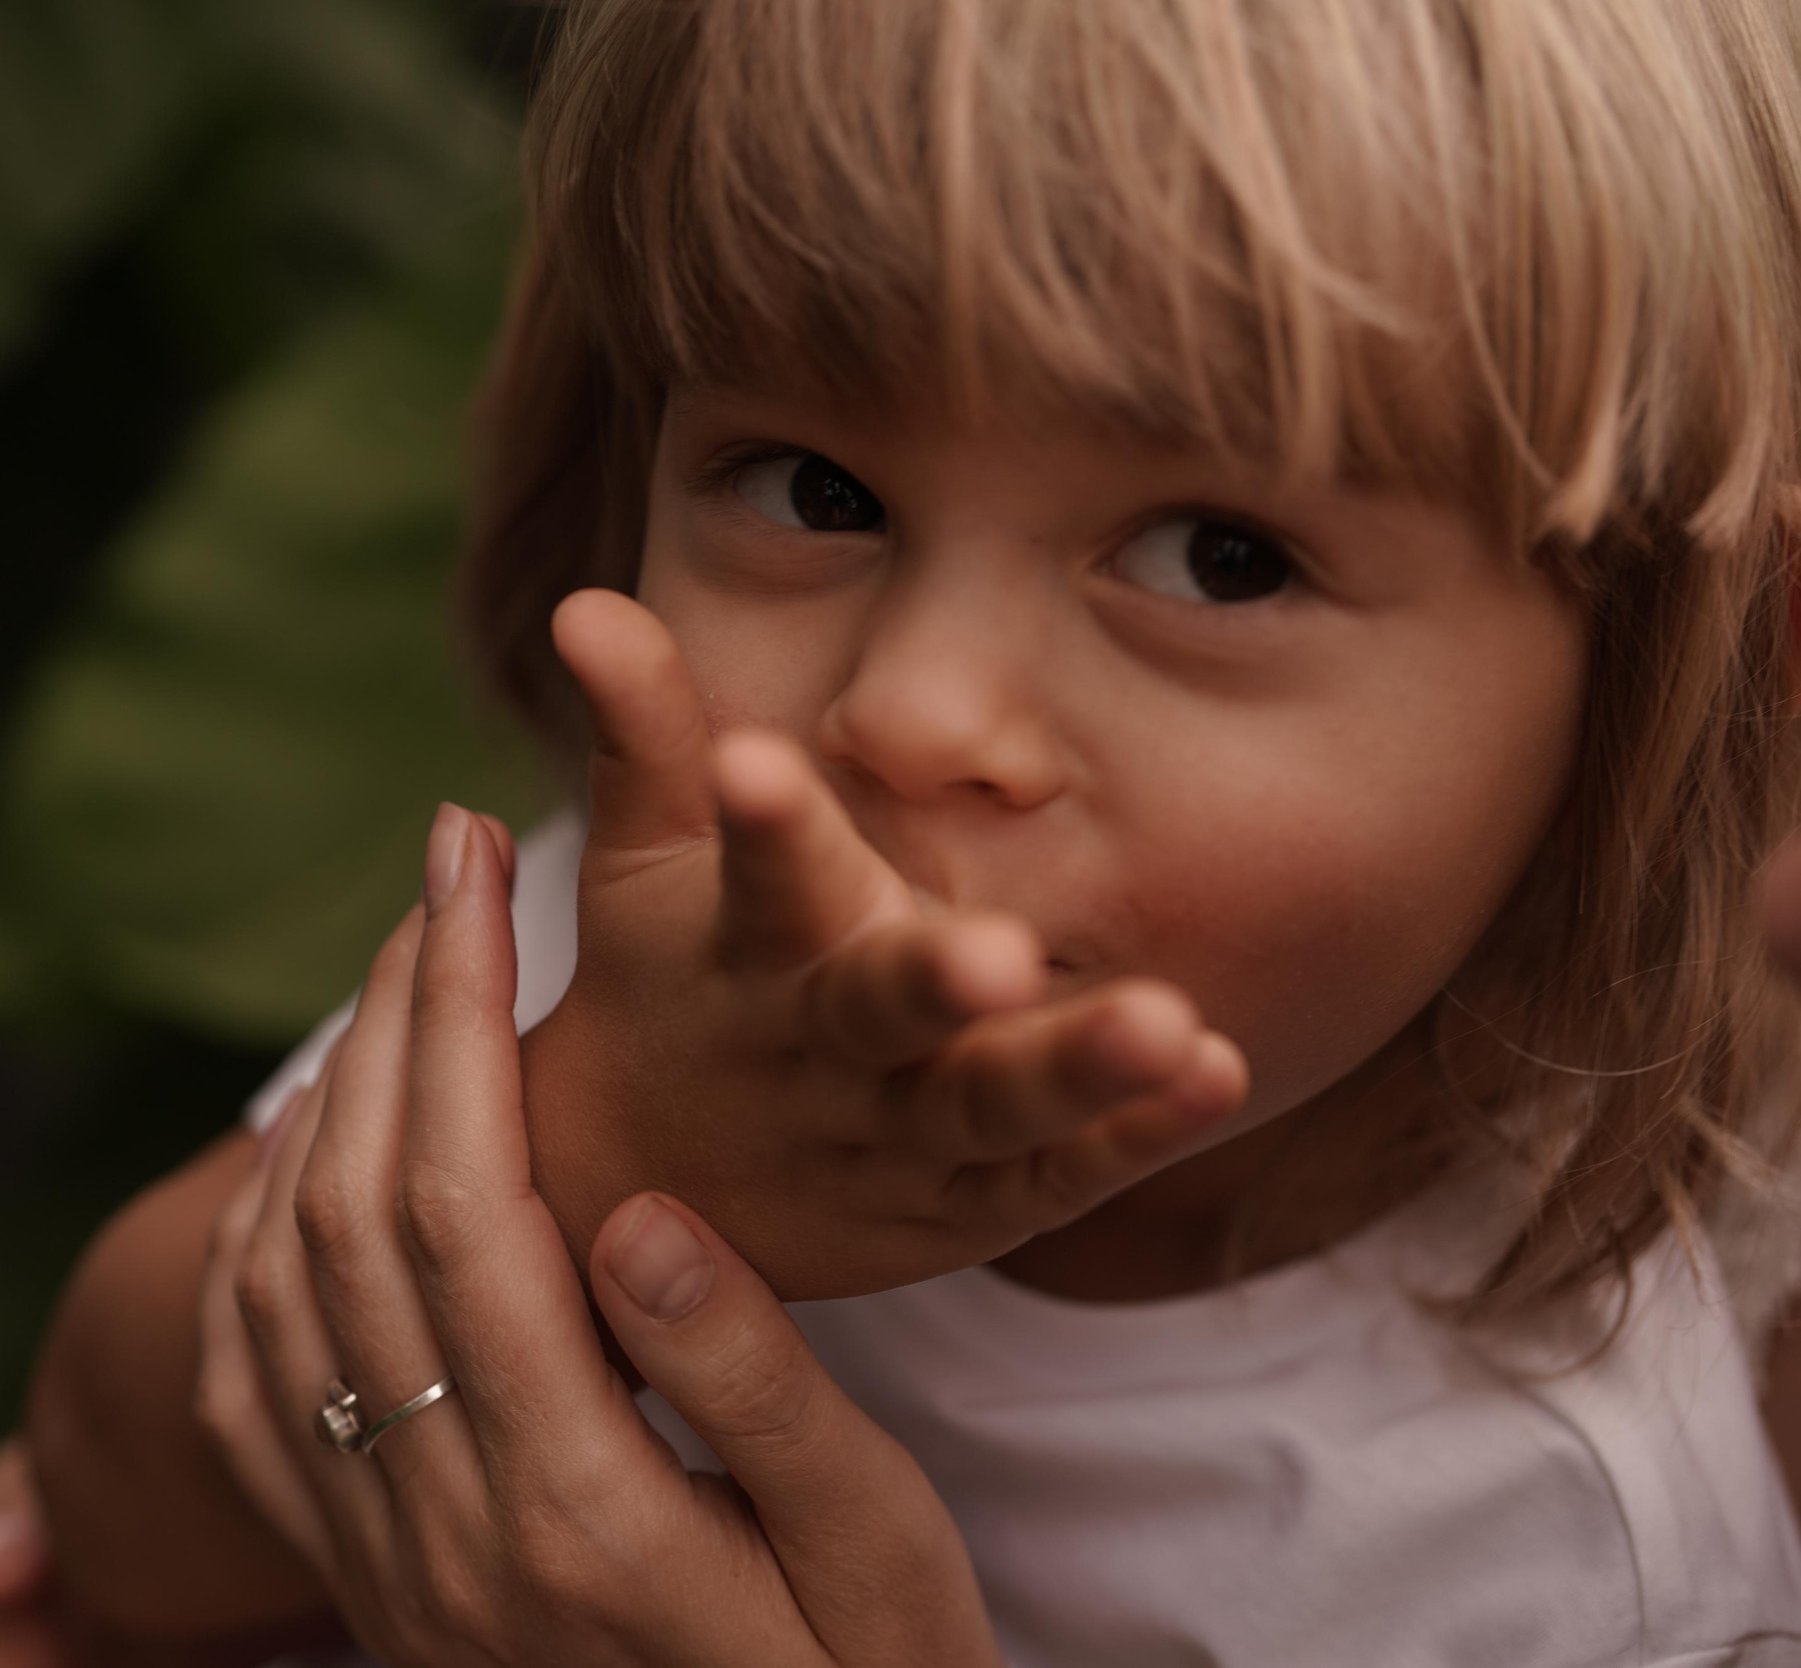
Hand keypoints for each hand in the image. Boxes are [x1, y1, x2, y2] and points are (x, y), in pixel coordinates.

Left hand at [195, 803, 1004, 1666]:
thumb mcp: (881, 1568)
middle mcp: (440, 1539)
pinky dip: (260, 1232)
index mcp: (580, 1516)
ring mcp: (379, 1571)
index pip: (466, 1208)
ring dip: (322, 1100)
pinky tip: (319, 1148)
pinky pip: (252, 1383)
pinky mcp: (361, 1586)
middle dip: (390, 1009)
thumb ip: (762, 1395)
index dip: (456, 1015)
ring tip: (400, 969)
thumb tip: (640, 1210)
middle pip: (353, 1214)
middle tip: (446, 860)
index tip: (479, 866)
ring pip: (278, 1284)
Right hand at [523, 589, 1247, 1297]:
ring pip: (987, 1109)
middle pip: (874, 1012)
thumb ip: (645, 729)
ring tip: (1170, 1029)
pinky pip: (1061, 1174)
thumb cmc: (673, 977)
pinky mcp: (971, 1201)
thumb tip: (584, 600)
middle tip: (1000, 955)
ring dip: (1074, 1074)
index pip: (756, 874)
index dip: (762, 822)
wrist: (650, 1182)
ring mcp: (895, 1135)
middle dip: (929, 983)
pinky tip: (1216, 1073)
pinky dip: (1136, 1137)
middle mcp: (818, 1048)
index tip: (754, 761)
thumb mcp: (645, 856)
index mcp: (747, 949)